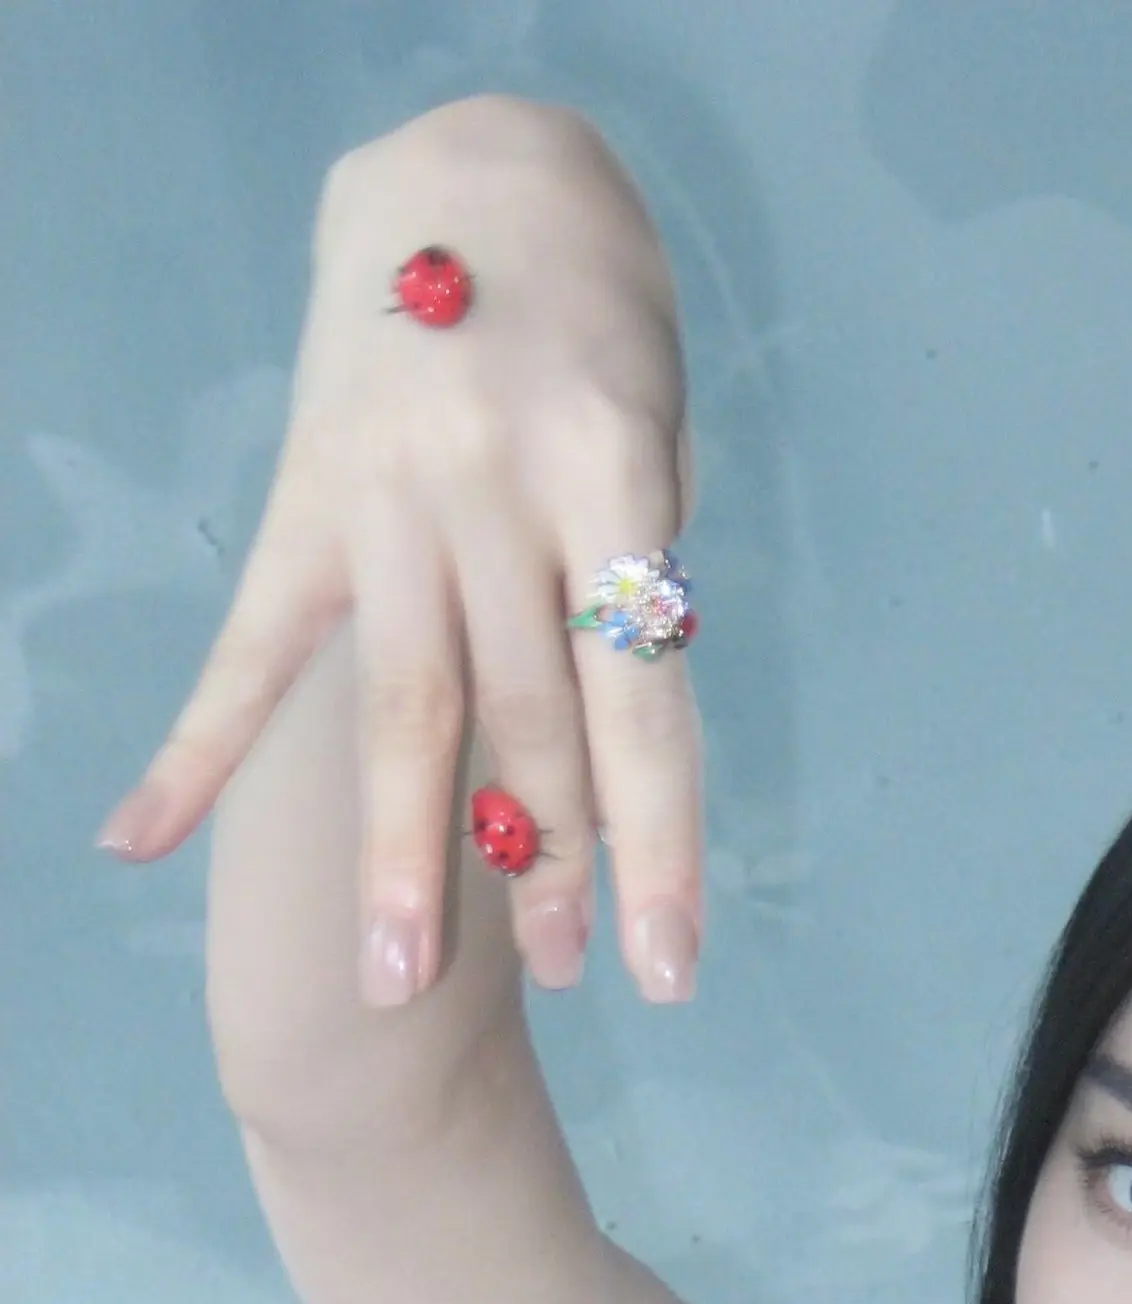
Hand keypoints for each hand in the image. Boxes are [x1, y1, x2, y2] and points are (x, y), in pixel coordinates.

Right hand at [98, 95, 704, 1004]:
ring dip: (403, 853)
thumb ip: (624, 590)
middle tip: (579, 985)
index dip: (658, 846)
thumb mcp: (653, 441)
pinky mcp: (306, 503)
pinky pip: (254, 646)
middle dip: (551, 868)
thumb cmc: (600, 326)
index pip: (639, 699)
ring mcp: (387, 498)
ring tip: (396, 979)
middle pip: (526, 719)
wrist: (476, 169)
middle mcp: (491, 486)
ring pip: (402, 706)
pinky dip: (197, 747)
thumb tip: (607, 758)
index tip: (672, 970)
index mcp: (607, 470)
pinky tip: (137, 838)